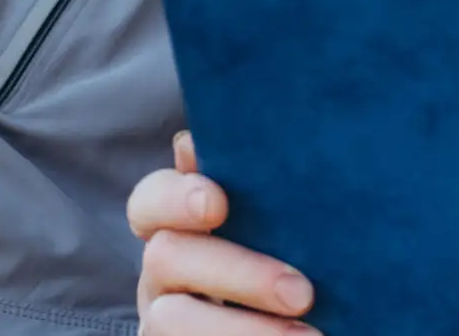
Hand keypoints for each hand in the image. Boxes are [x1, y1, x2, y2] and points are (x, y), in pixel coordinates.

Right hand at [130, 132, 317, 334]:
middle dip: (238, 274)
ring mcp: (162, 319)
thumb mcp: (274, 220)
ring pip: (173, 320)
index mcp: (177, 227)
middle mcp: (161, 273)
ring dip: (244, 328)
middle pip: (167, 257)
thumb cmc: (288, 258)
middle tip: (302, 293)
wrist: (301, 316)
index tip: (218, 204)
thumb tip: (194, 141)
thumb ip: (250, 184)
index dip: (175, 197)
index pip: (151, 201)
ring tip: (308, 334)